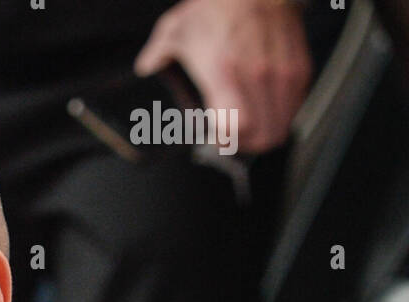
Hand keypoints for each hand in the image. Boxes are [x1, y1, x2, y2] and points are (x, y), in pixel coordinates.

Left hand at [134, 0, 312, 153]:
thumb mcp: (177, 28)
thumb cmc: (217, 5)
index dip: (226, 142)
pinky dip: (282, 114)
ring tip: (251, 128)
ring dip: (266, 133)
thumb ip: (157, 53)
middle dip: (246, 145)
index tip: (215, 139)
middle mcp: (257, 75)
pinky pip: (295, 107)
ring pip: (281, 127)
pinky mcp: (299, 67)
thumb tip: (145, 66)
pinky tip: (266, 108)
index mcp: (224, 71)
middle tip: (233, 139)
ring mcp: (281, 72)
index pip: (236, 128)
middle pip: (263, 136)